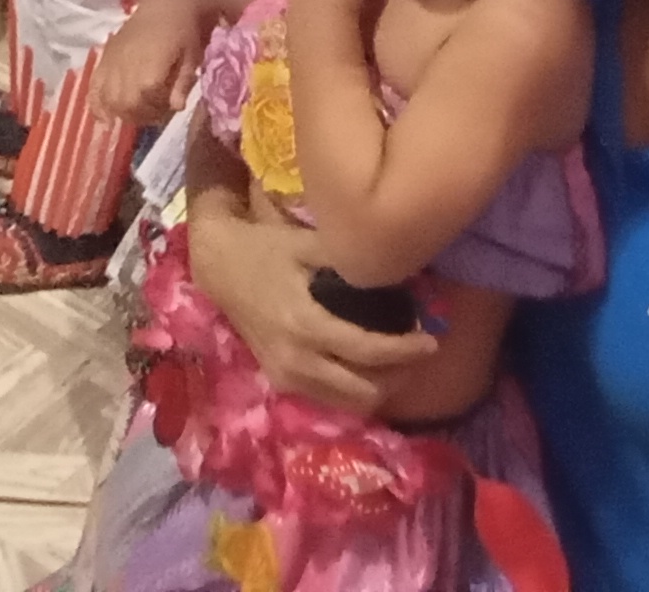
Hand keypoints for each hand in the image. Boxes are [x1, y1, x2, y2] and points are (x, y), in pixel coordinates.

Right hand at [94, 0, 229, 127]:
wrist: (165, 3)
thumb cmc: (184, 31)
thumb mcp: (192, 58)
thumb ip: (181, 84)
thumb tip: (176, 107)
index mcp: (149, 71)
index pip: (146, 106)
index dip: (156, 112)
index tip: (167, 108)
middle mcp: (126, 69)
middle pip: (125, 106)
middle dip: (139, 114)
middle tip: (153, 110)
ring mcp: (112, 63)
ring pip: (108, 99)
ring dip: (121, 111)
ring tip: (134, 109)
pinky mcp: (105, 58)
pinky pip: (94, 84)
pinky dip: (96, 103)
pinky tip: (103, 118)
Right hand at [187, 203, 438, 416]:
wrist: (217, 267)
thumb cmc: (265, 249)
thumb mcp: (307, 244)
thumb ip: (350, 259)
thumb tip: (400, 268)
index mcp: (305, 324)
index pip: (368, 352)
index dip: (405, 350)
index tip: (432, 341)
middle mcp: (296, 360)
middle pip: (365, 390)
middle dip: (399, 376)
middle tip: (417, 353)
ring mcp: (287, 376)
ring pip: (349, 403)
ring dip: (380, 388)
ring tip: (397, 363)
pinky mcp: (281, 382)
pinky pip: (330, 399)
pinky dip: (355, 390)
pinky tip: (367, 369)